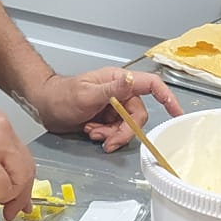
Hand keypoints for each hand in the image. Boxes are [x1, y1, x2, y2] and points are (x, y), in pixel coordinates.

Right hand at [0, 106, 36, 218]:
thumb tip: (1, 179)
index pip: (21, 155)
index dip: (22, 180)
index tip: (20, 198)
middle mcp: (1, 129)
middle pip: (26, 168)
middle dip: (20, 194)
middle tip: (11, 210)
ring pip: (18, 180)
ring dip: (0, 194)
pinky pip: (2, 188)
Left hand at [25, 67, 183, 151]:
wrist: (43, 106)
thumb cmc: (62, 95)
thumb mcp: (86, 94)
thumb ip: (111, 90)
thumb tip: (132, 81)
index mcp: (119, 80)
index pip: (151, 84)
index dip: (167, 97)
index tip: (177, 113)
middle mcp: (120, 92)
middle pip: (138, 116)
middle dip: (123, 131)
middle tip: (106, 140)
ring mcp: (113, 107)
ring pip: (126, 127)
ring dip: (111, 135)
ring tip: (92, 133)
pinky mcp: (106, 119)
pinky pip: (115, 132)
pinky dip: (105, 137)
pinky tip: (90, 133)